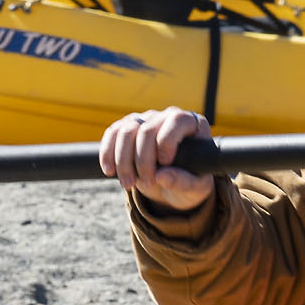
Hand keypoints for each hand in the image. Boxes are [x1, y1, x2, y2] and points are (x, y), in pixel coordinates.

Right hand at [98, 107, 216, 211]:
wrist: (172, 183)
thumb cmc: (190, 181)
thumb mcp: (196, 187)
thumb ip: (183, 182)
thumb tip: (162, 176)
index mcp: (191, 124)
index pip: (176, 120)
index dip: (167, 141)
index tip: (165, 163)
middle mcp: (167, 117)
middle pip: (147, 130)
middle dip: (143, 160)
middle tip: (148, 183)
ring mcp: (146, 120)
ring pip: (127, 132)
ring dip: (123, 161)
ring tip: (128, 183)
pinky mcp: (128, 127)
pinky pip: (112, 134)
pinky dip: (108, 153)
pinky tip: (109, 171)